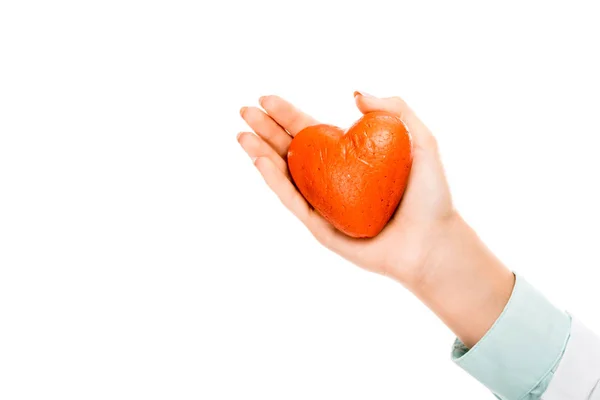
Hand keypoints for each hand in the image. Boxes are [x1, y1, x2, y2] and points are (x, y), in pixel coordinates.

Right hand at [237, 93, 513, 346]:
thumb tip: (354, 94)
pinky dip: (276, 182)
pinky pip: (294, 201)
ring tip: (242, 134)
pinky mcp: (320, 228)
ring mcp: (323, 204)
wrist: (433, 242)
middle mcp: (331, 179)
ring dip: (261, 154)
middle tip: (244, 111)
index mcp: (348, 158)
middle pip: (291, 150)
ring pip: (285, 175)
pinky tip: (262, 161)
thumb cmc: (430, 196)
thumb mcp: (422, 142)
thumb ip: (395, 110)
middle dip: (265, 130)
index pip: (310, 131)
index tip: (265, 99)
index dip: (287, 114)